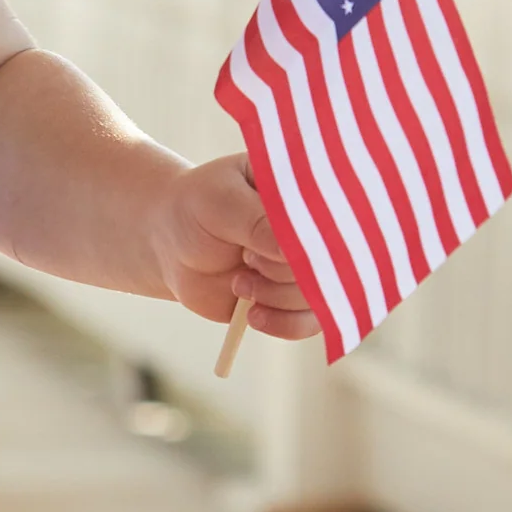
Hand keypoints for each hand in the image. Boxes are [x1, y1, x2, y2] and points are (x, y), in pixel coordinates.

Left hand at [153, 153, 316, 342]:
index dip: (312, 239)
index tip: (268, 245)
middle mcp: (318, 227)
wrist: (171, 242)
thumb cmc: (197, 208)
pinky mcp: (297, 297)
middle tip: (246, 257)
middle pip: (333, 262)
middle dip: (283, 270)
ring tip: (239, 282)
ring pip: (323, 295)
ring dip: (278, 297)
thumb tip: (292, 251)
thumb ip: (255, 221)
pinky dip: (284, 324)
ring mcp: (310, 263)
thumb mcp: (221, 202)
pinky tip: (252, 314)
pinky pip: (313, 322)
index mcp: (310, 187)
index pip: (340, 214)